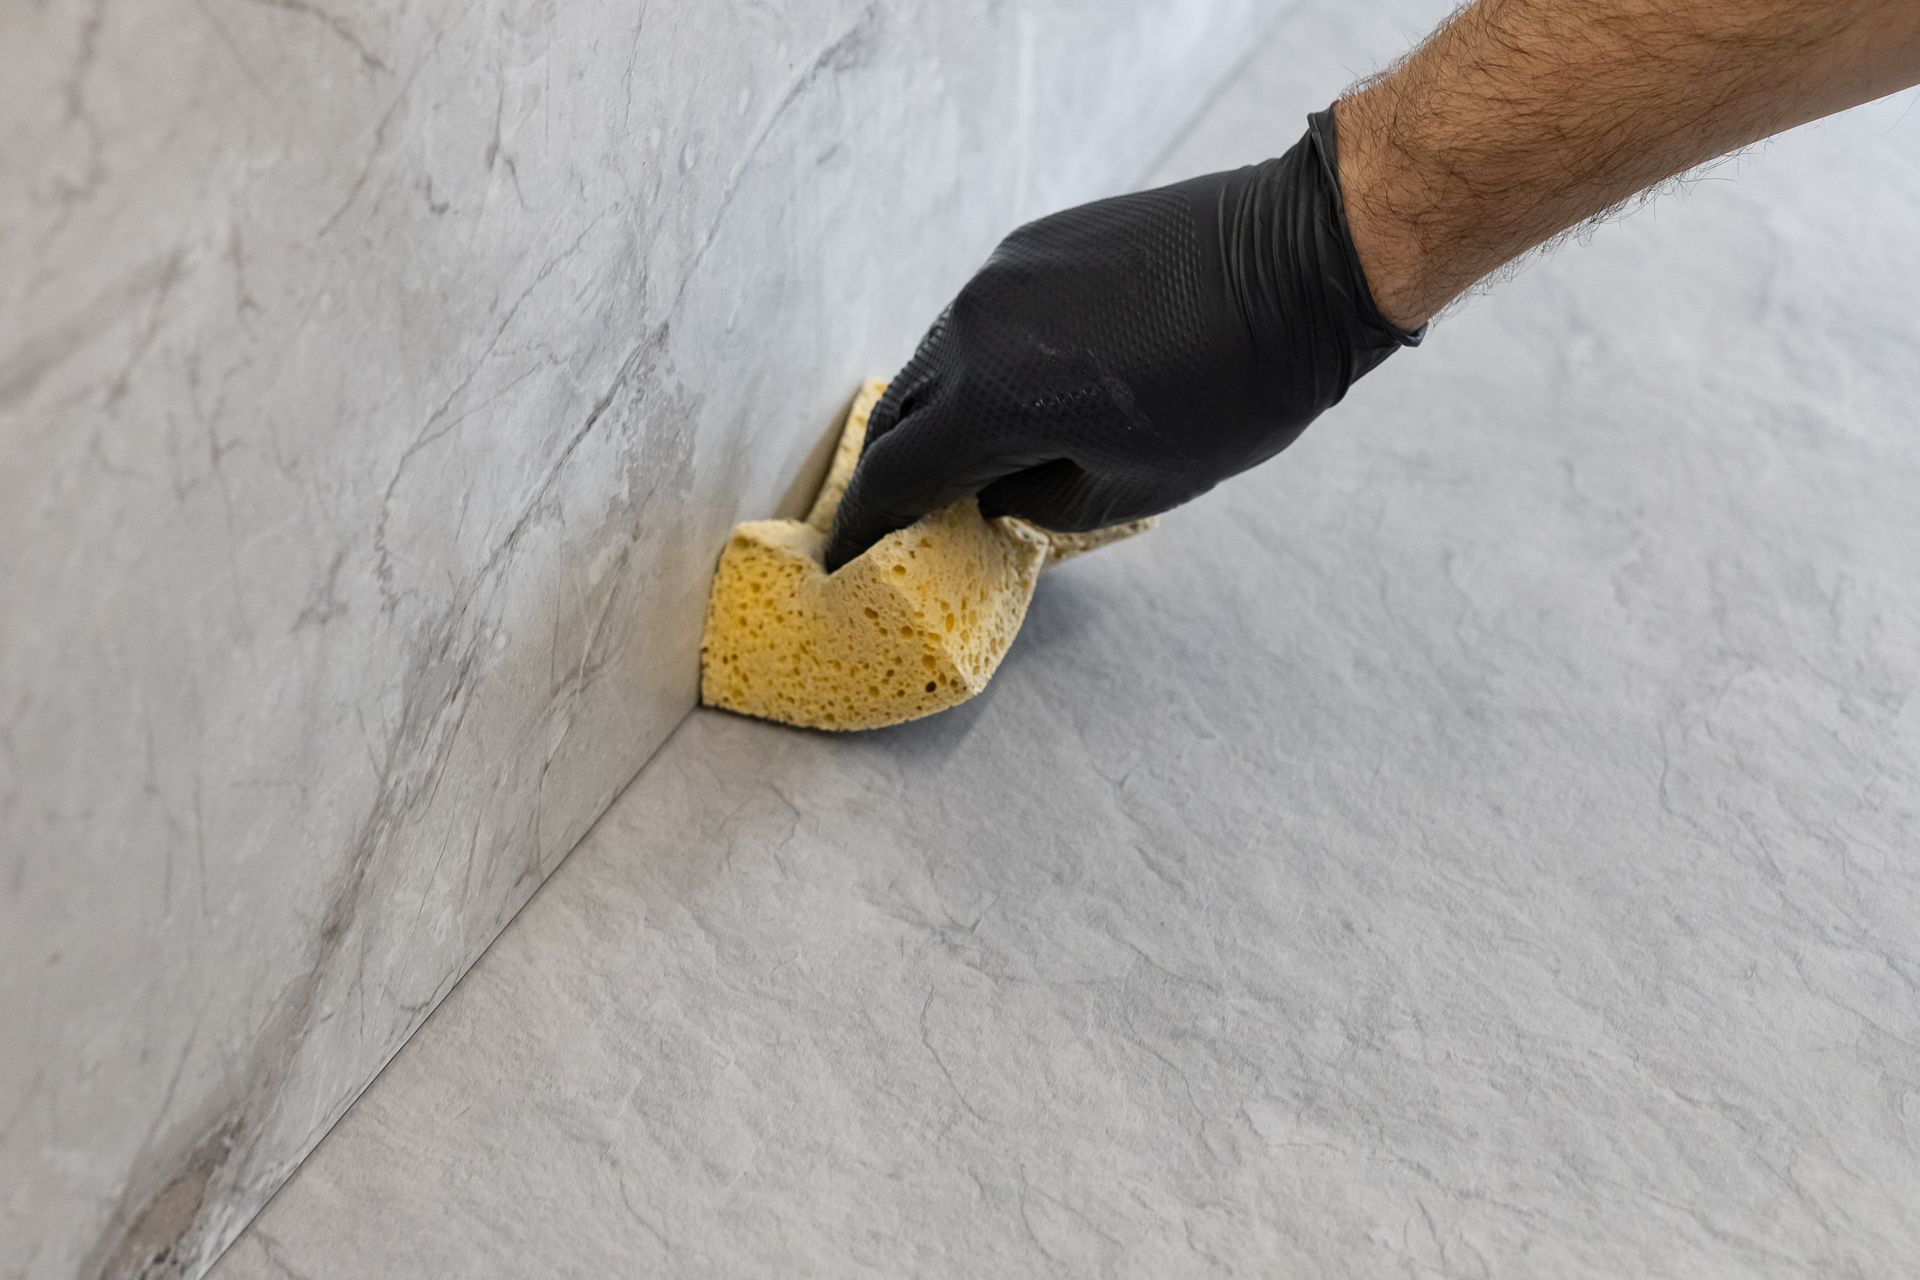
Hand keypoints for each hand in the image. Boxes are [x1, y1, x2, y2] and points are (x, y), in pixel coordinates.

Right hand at [824, 109, 1420, 571]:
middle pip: (899, 412)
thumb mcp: (1136, 485)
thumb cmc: (1238, 388)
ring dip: (937, 411)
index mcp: (991, 399)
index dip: (863, 529)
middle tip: (894, 515)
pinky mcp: (1034, 243)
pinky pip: (980, 316)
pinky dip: (979, 362)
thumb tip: (993, 494)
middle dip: (892, 470)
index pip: (894, 477)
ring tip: (962, 455)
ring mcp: (1000, 275)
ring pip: (937, 357)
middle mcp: (974, 327)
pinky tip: (1016, 387)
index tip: (845, 561)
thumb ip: (1040, 502)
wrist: (1302, 258)